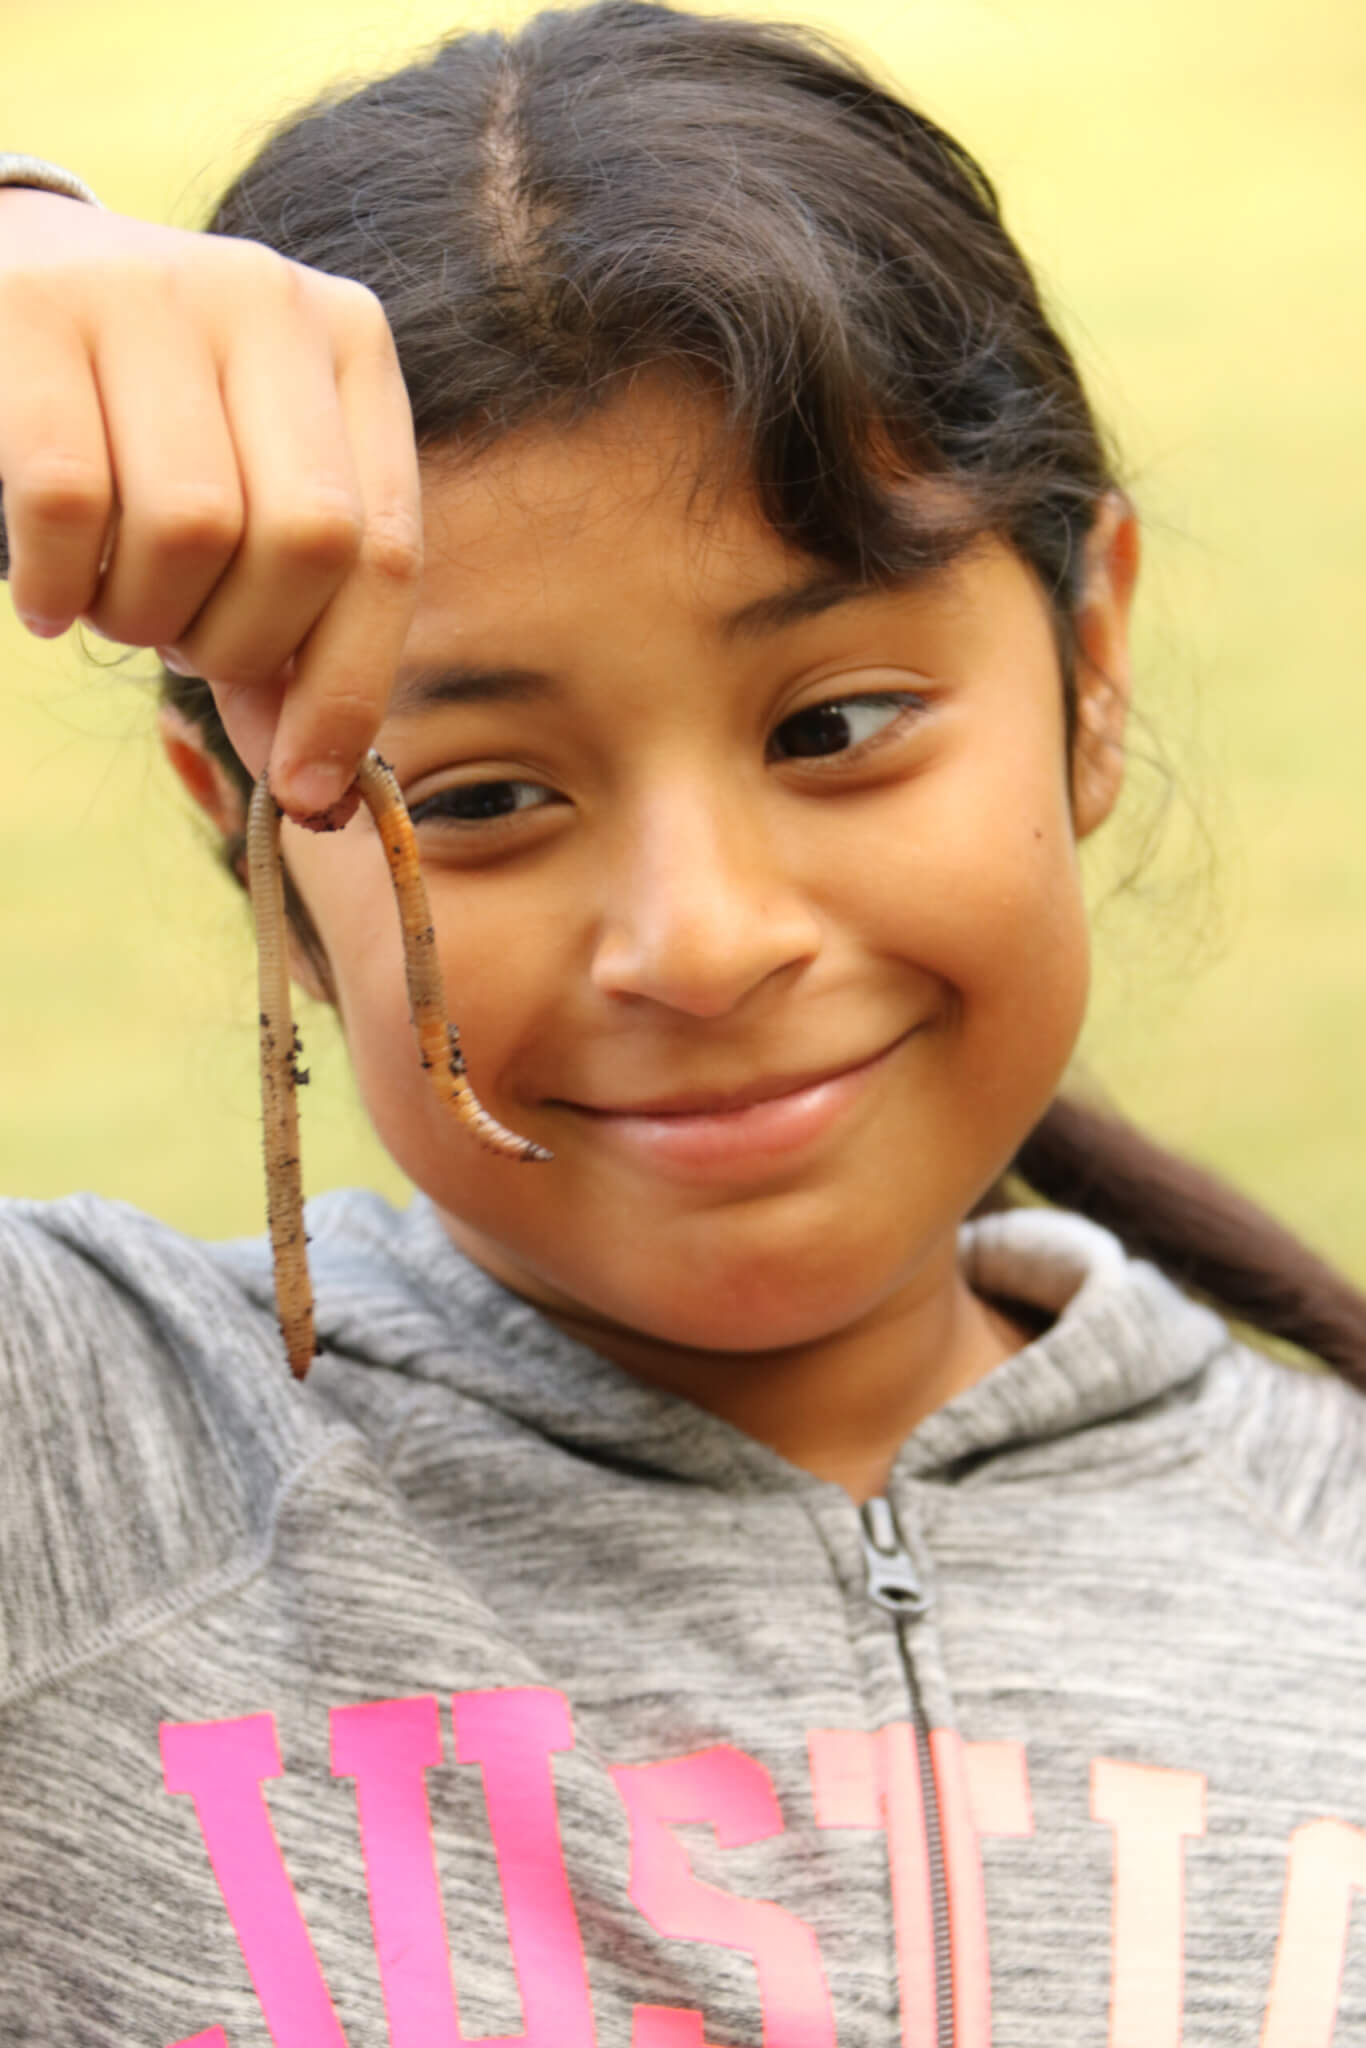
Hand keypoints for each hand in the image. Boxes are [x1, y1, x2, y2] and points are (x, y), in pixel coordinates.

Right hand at [0, 188, 421, 816]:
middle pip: (305, 542)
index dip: (350, 690)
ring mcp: (149, 289)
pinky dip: (54, 583)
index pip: (389, 552)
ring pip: (192, 528)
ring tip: (107, 599)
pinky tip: (42, 594)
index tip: (310, 790)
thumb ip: (290, 631)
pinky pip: (68, 499)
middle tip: (175, 639)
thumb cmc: (137, 424)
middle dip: (237, 643)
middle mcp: (267, 300)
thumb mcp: (242, 504)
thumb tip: (318, 793)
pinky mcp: (31, 310)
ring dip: (142, 616)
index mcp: (351, 348)